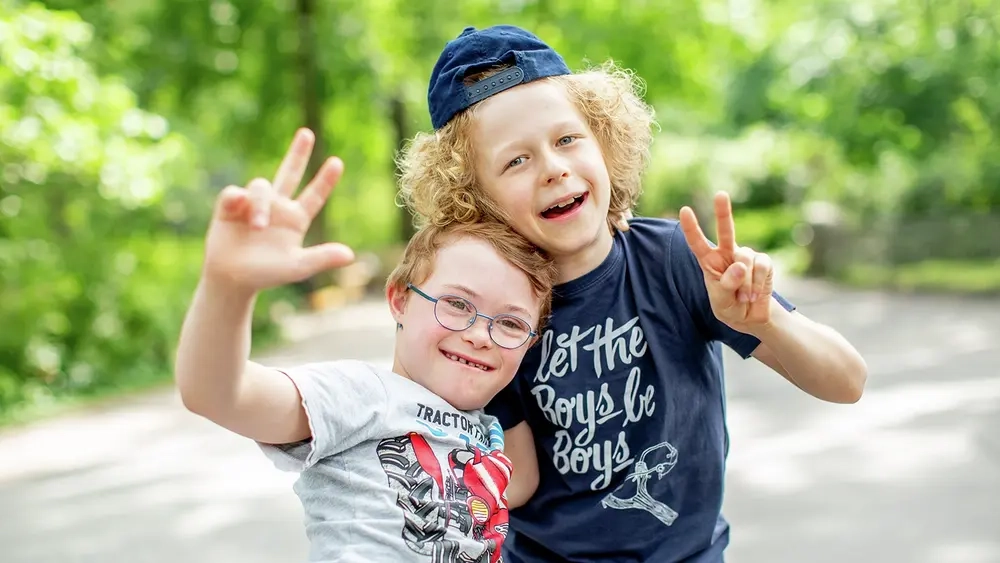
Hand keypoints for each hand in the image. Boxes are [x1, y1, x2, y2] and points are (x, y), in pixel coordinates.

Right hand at [202, 128, 354, 293]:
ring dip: (260, 205)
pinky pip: (234, 193)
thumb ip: (321, 258)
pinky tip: (238, 209)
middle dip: (297, 153)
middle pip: (289, 173)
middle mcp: (277, 207)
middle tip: (307, 133)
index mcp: (296, 218)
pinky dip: (237, 199)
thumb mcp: (297, 267)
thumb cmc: (266, 274)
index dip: (325, 180)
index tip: (338, 162)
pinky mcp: (230, 207)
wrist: (232, 280)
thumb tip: (350, 255)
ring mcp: (254, 204)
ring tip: (257, 226)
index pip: (314, 195)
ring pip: (260, 186)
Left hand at [679, 192, 773, 333]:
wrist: (751, 317)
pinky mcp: (763, 262)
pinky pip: (761, 268)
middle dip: (723, 212)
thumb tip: (740, 265)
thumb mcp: (721, 300)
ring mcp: (746, 256)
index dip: (692, 227)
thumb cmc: (729, 306)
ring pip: (745, 260)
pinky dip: (757, 284)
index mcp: (709, 261)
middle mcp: (727, 254)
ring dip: (744, 284)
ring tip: (743, 298)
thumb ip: (727, 284)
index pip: (697, 243)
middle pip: (726, 231)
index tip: (684, 210)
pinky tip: (754, 295)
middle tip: (720, 194)